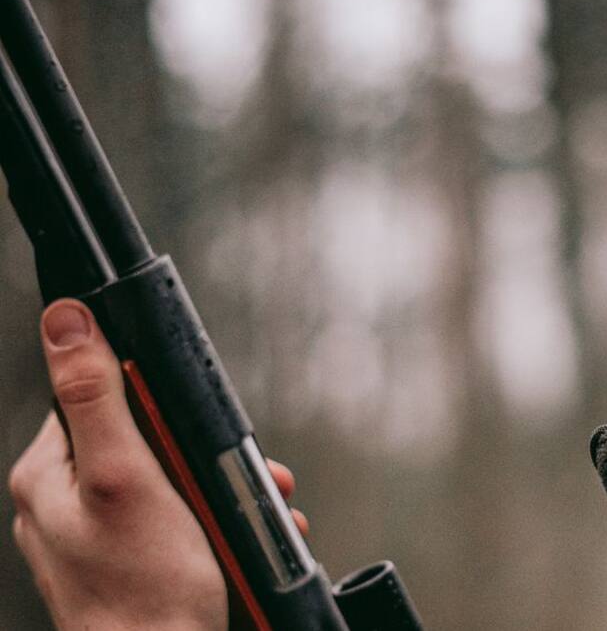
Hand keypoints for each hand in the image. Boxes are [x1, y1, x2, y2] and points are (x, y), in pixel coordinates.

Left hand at [8, 299, 306, 630]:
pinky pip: (177, 521)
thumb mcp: (128, 477)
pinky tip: (238, 539)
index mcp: (47, 474)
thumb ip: (97, 396)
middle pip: (146, 439)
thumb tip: (65, 320)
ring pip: (169, 481)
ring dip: (221, 490)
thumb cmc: (145, 593)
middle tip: (241, 479)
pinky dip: (215, 523)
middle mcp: (64, 502)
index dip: (160, 405)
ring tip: (253, 511)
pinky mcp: (130, 561)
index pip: (101, 398)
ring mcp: (97, 535)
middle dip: (204, 455)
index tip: (196, 430)